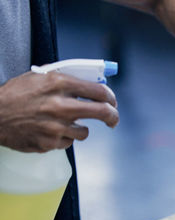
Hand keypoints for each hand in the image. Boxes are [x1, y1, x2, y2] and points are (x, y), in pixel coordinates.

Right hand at [0, 72, 118, 152]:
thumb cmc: (16, 94)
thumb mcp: (39, 77)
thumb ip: (66, 79)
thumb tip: (91, 82)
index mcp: (59, 84)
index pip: (99, 91)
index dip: (110, 97)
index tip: (112, 102)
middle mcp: (60, 105)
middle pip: (103, 112)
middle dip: (112, 117)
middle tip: (113, 120)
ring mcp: (56, 126)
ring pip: (85, 132)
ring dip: (79, 128)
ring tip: (64, 123)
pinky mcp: (50, 143)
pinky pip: (68, 142)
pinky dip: (63, 137)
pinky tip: (49, 130)